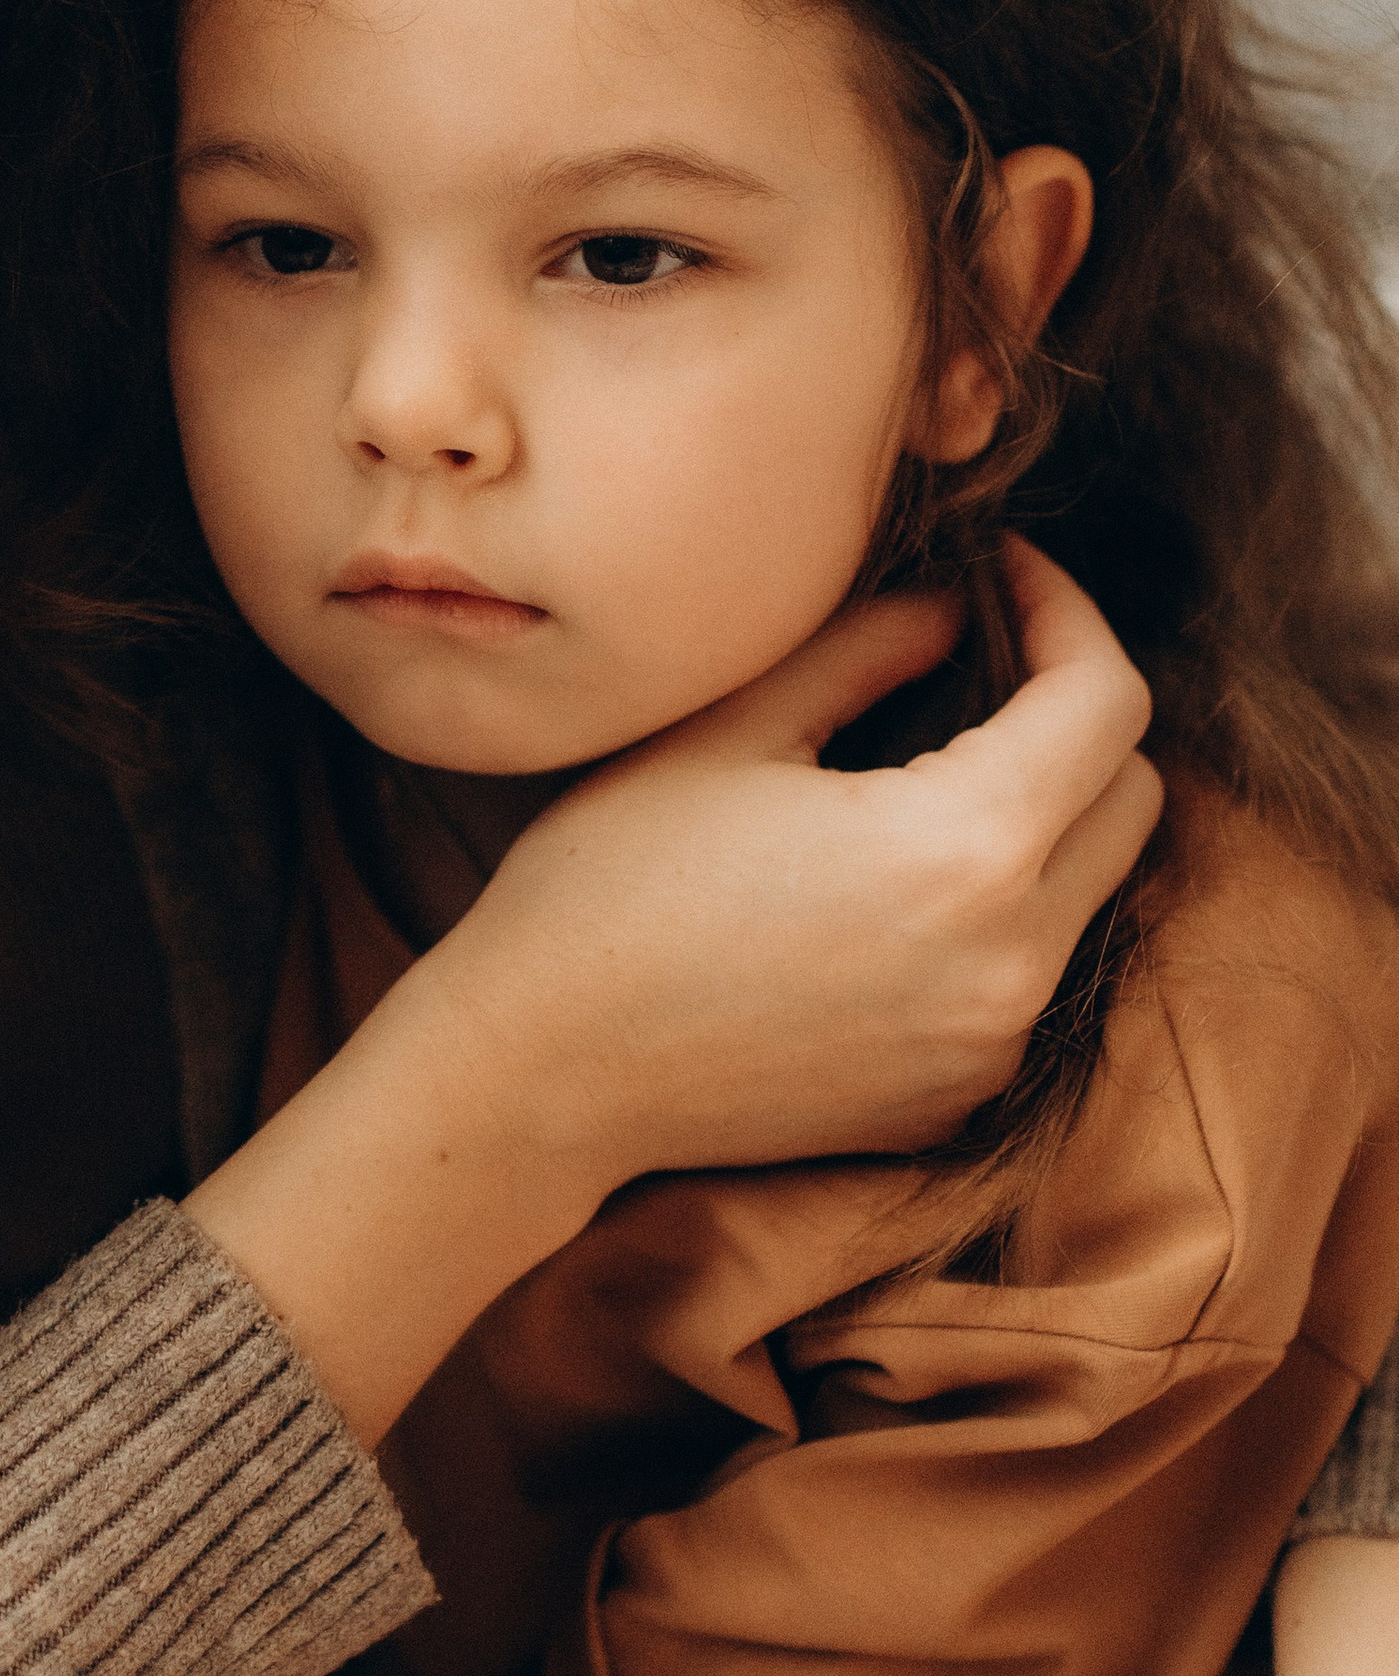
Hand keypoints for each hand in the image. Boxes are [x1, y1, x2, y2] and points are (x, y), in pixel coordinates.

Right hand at [433, 536, 1159, 1181]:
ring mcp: (991, 1043)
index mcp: (962, 851)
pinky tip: (890, 888)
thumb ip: (868, 649)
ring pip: (1088, 892)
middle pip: (1130, 800)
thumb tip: (955, 611)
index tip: (1006, 577)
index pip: (1105, 704)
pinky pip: (1026, 975)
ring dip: (1041, 817)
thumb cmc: (609, 887)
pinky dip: (994, 913)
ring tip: (931, 770)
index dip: (1070, 614)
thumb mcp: (732, 729)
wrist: (543, 1073)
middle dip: (1075, 715)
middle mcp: (1010, 960)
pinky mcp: (957, 1098)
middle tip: (979, 662)